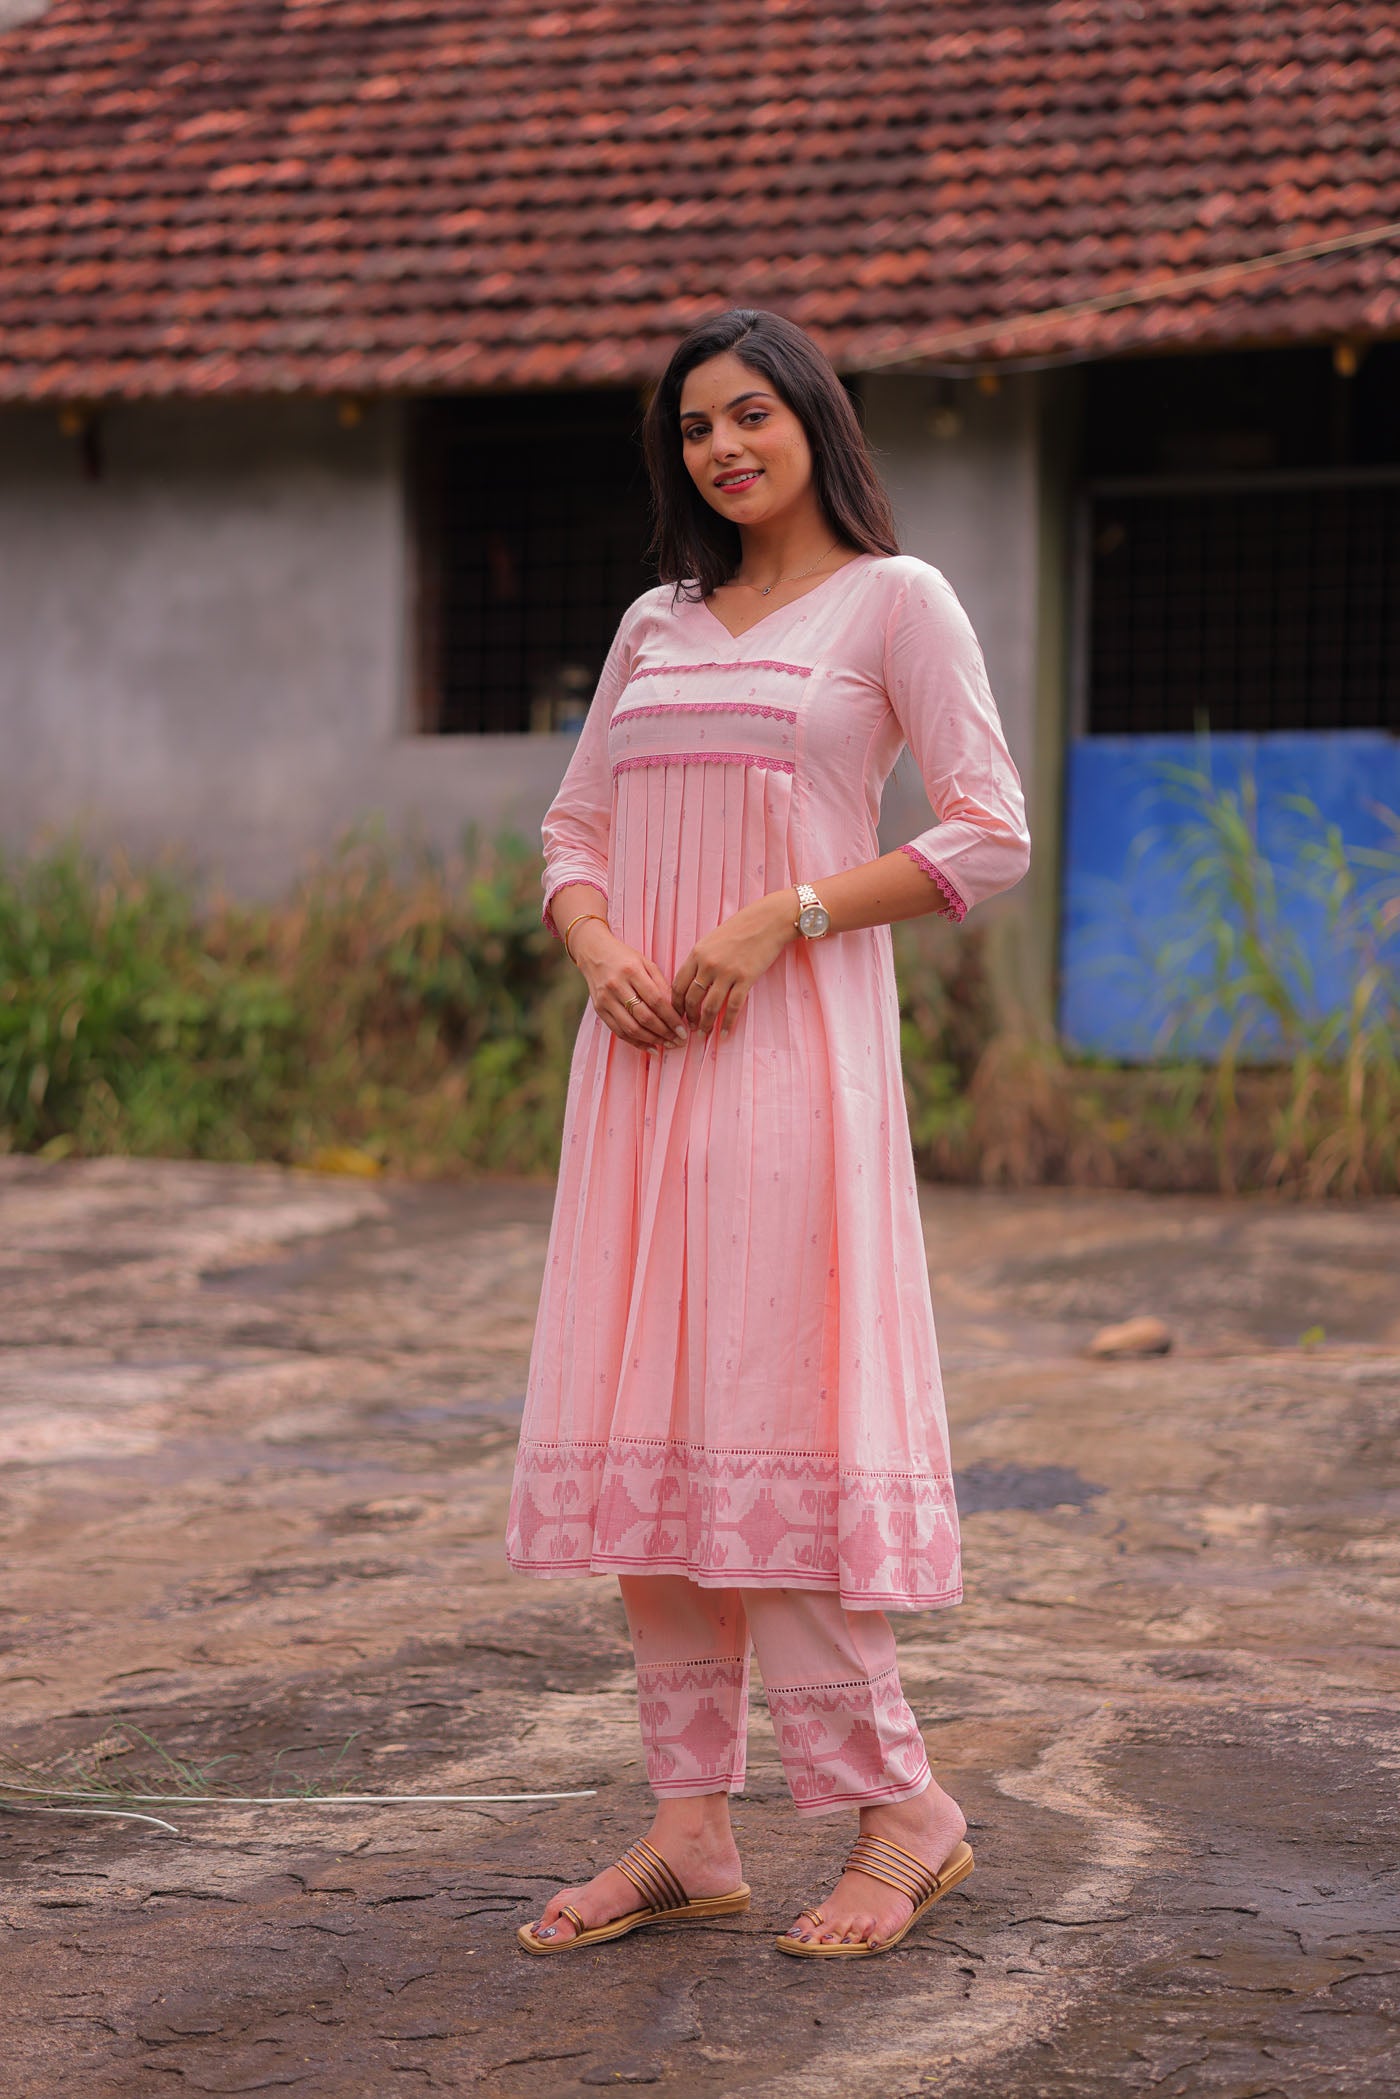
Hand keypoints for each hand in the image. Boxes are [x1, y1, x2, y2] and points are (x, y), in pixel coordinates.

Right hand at [570, 920, 687, 1051]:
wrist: (593, 953)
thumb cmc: (624, 957)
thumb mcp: (646, 963)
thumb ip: (661, 984)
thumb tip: (677, 1009)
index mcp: (632, 971)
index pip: (656, 1000)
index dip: (671, 1018)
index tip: (683, 1030)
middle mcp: (617, 986)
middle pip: (644, 1017)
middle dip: (664, 1032)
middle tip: (679, 1041)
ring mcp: (605, 999)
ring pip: (631, 1028)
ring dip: (652, 1040)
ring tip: (668, 1045)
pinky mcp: (599, 1010)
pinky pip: (619, 1031)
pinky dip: (636, 1042)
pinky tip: (651, 1047)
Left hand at [672, 891, 797, 1038]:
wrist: (768, 920)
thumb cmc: (741, 928)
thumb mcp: (712, 939)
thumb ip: (701, 959)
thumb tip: (693, 981)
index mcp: (697, 953)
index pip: (678, 984)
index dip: (675, 1004)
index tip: (676, 1014)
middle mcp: (708, 964)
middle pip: (691, 999)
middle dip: (688, 1017)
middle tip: (689, 1028)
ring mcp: (727, 972)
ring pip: (710, 1006)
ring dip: (705, 1024)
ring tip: (703, 1034)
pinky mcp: (745, 978)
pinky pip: (733, 1006)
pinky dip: (727, 1023)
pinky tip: (724, 1033)